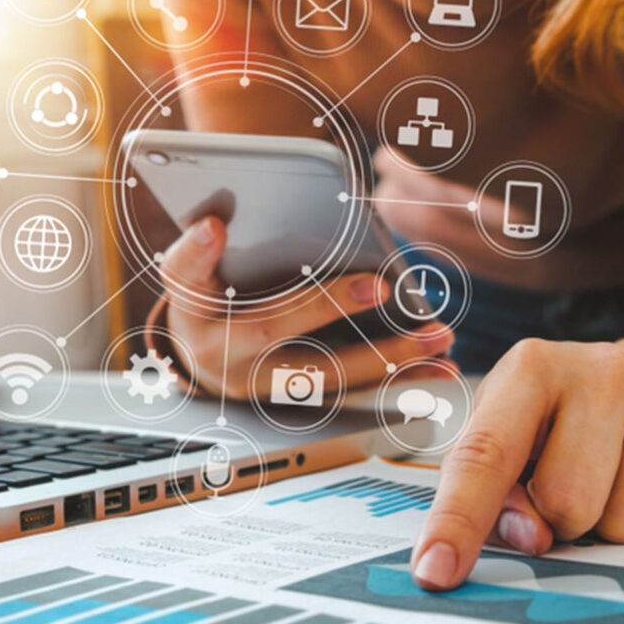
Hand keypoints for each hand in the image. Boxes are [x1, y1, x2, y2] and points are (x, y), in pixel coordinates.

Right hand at [160, 216, 452, 398]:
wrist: (201, 356)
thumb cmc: (201, 303)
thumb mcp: (185, 276)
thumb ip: (194, 253)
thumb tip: (214, 224)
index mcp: (208, 331)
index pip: (208, 294)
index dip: (216, 262)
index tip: (228, 231)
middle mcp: (238, 370)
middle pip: (295, 351)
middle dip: (337, 315)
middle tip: (383, 288)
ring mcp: (275, 391)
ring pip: (336, 379)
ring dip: (390, 361)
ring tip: (438, 337)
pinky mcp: (305, 398)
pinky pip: (355, 392)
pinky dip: (398, 380)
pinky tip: (438, 365)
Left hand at [411, 338, 623, 590]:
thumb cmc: (559, 416)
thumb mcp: (513, 437)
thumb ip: (496, 491)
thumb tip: (531, 538)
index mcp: (530, 368)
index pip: (484, 455)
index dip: (457, 519)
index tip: (433, 572)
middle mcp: (600, 368)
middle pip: (565, 502)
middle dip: (561, 518)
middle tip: (570, 482)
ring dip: (610, 523)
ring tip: (611, 475)